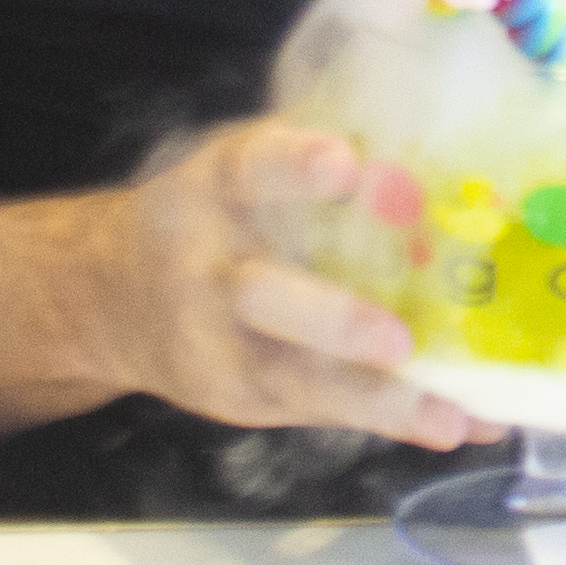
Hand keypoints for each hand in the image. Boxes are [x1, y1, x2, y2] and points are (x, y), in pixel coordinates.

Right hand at [117, 118, 494, 447]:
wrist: (109, 297)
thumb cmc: (214, 219)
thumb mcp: (243, 170)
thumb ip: (315, 160)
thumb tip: (430, 140)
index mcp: (216, 189)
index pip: (251, 169)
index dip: (295, 166)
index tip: (346, 165)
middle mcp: (208, 267)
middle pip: (263, 296)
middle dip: (334, 322)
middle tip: (398, 341)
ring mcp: (219, 344)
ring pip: (294, 377)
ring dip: (378, 400)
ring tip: (449, 418)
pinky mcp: (240, 395)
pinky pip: (320, 409)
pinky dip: (391, 418)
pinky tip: (457, 424)